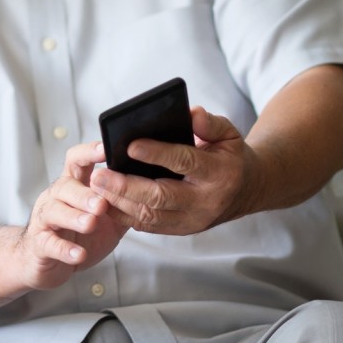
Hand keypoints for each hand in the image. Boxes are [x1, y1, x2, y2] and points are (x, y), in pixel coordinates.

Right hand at [16, 141, 128, 290]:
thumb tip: (152, 184)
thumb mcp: (107, 217)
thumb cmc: (78, 235)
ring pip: (55, 212)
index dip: (89, 152)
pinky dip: (65, 249)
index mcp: (74, 185)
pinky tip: (78, 254)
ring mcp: (46, 220)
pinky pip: (50, 244)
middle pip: (66, 186)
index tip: (107, 149)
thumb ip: (123, 201)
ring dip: (74, 217)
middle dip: (84, 194)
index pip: (77, 159)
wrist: (47, 261)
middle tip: (102, 203)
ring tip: (90, 223)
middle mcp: (57, 197)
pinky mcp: (40, 243)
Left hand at [90, 106, 260, 234]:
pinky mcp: (179, 230)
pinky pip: (146, 225)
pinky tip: (104, 200)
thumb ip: (209, 123)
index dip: (157, 154)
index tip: (130, 145)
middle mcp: (205, 202)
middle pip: (160, 197)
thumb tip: (190, 113)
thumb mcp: (229, 134)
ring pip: (149, 215)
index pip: (185, 162)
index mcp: (220, 174)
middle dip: (125, 186)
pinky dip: (123, 214)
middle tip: (99, 174)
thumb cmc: (230, 157)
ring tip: (95, 185)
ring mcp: (192, 221)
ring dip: (118, 202)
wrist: (246, 191)